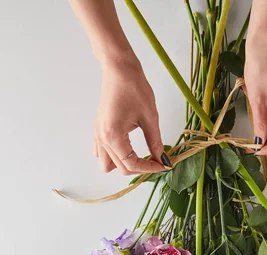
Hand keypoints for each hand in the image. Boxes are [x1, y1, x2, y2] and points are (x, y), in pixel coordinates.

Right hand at [94, 56, 169, 174]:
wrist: (119, 69)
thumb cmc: (134, 88)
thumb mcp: (150, 118)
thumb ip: (156, 143)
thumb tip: (164, 161)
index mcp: (113, 136)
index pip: (131, 164)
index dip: (149, 168)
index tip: (163, 165)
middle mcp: (102, 138)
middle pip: (120, 168)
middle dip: (139, 168)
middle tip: (156, 161)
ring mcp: (98, 135)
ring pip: (108, 164)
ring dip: (124, 164)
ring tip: (141, 156)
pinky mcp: (98, 130)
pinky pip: (102, 153)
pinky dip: (115, 156)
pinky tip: (128, 149)